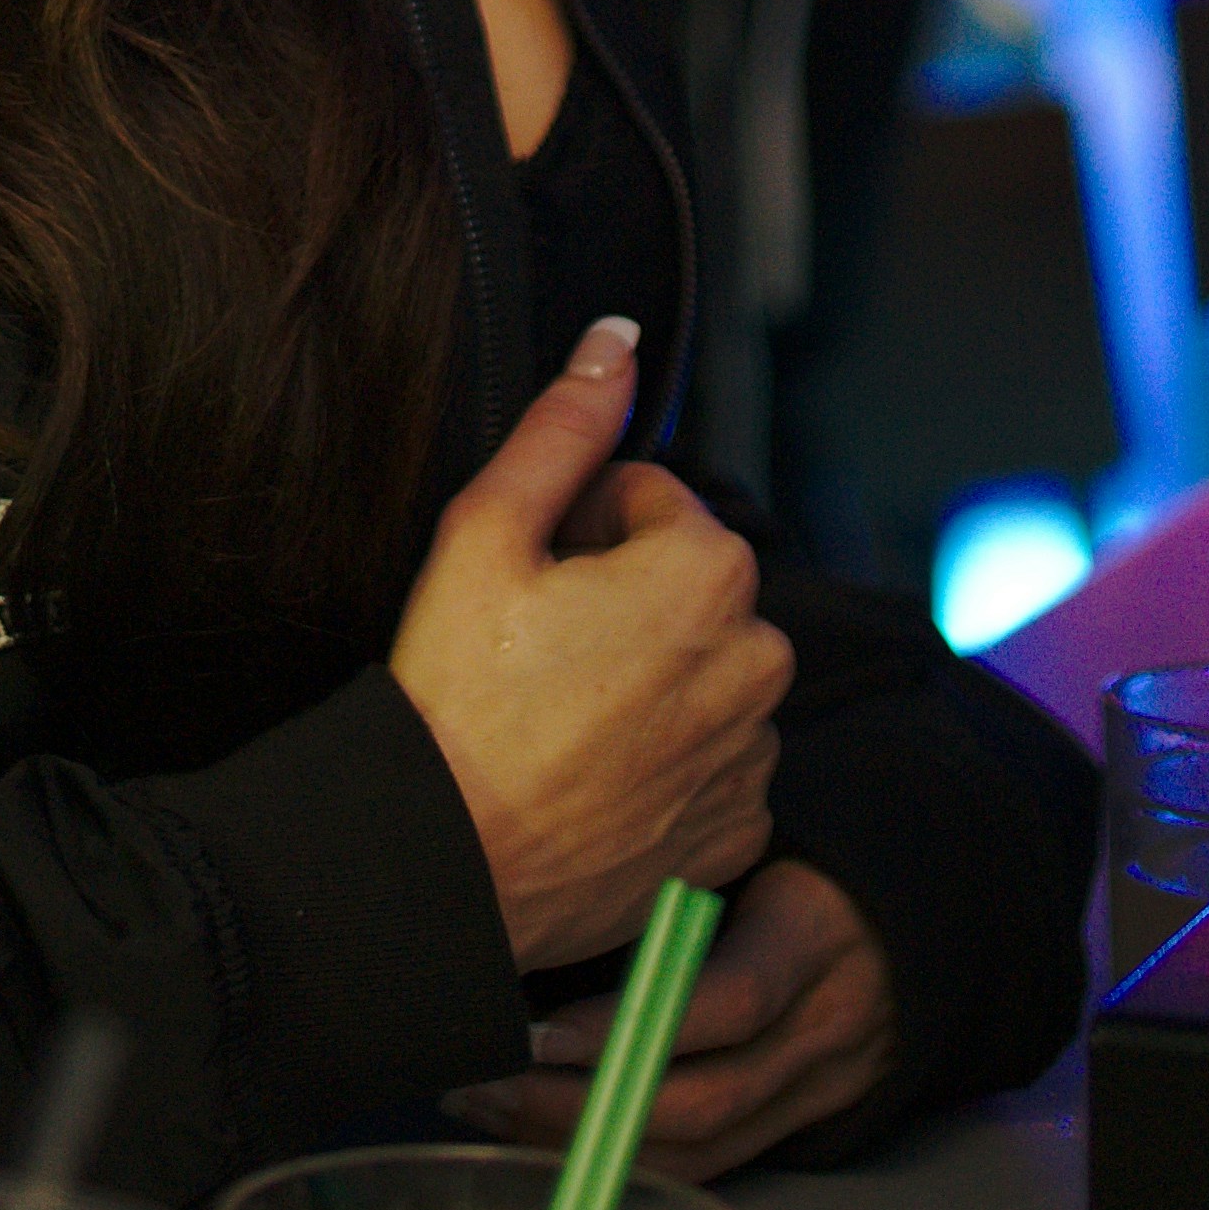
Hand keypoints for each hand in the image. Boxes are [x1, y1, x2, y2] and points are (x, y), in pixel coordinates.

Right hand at [386, 321, 789, 973]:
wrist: (449, 868)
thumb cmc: (460, 699)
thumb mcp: (487, 533)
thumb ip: (566, 427)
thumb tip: (617, 341)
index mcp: (709, 573)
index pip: (656, 499)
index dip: (583, 526)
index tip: (536, 577)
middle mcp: (758, 661)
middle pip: (688, 586)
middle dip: (625, 597)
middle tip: (538, 647)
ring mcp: (751, 756)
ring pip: (701, 673)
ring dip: (648, 677)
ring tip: (559, 716)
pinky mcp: (737, 832)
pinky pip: (708, 763)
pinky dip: (663, 760)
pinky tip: (591, 774)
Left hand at [449, 860, 900, 1177]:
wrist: (907, 906)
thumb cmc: (794, 853)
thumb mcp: (749, 842)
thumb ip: (671, 881)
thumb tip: (540, 900)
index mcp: (810, 934)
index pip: (726, 1001)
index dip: (625, 1027)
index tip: (533, 1031)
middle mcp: (825, 1026)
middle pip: (704, 1099)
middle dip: (580, 1107)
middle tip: (485, 1082)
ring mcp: (822, 1086)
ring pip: (701, 1150)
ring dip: (589, 1145)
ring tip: (495, 1114)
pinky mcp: (806, 1122)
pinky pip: (713, 1163)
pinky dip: (628, 1161)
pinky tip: (554, 1139)